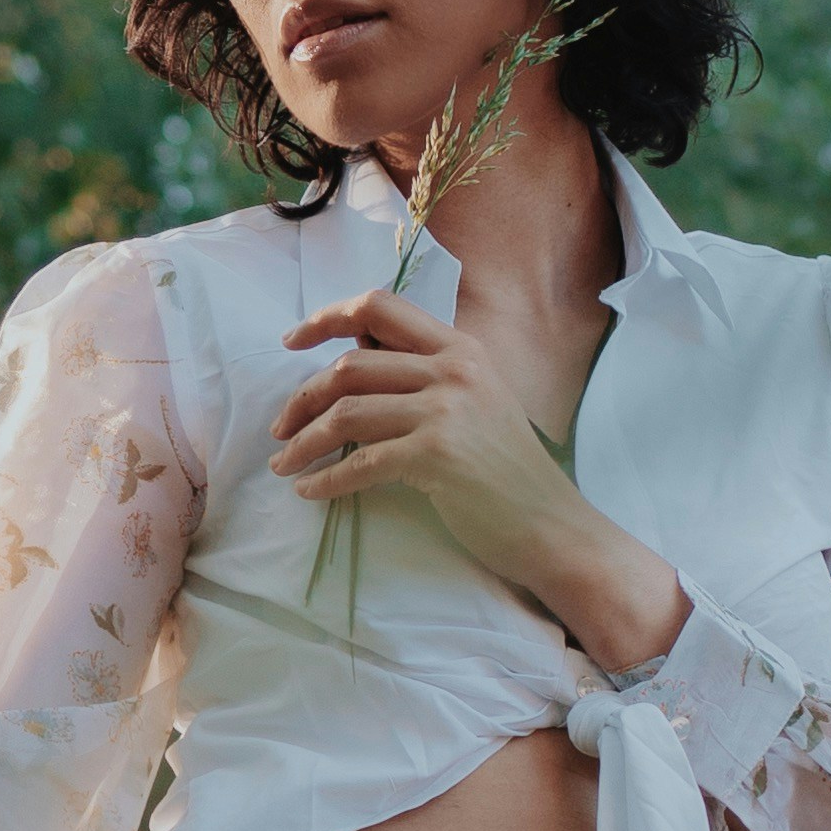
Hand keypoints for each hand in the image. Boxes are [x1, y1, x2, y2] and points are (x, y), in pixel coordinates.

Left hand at [274, 290, 686, 669]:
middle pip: (351, 364)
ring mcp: (446, 410)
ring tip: (284, 464)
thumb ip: (423, 377)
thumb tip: (352, 359)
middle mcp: (453, 369)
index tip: (293, 342)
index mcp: (460, 348)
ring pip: (347, 412)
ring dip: (304, 441)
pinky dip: (326, 479)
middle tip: (280, 428)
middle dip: (302, 397)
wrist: (550, 524)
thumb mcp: (472, 403)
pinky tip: (310, 492)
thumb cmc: (507, 471)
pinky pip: (360, 462)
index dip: (327, 318)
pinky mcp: (436, 455)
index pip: (380, 307)